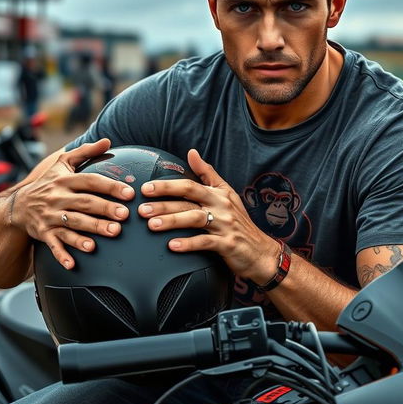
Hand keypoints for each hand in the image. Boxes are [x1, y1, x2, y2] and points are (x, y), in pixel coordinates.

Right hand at [13, 139, 133, 268]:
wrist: (17, 206)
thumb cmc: (49, 182)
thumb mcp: (63, 163)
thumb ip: (86, 151)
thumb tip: (108, 140)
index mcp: (65, 181)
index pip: (90, 181)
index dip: (110, 186)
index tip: (129, 193)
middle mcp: (57, 198)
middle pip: (84, 203)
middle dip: (105, 209)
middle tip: (125, 215)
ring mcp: (49, 217)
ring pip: (73, 224)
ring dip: (91, 229)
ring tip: (111, 233)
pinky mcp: (43, 234)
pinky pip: (54, 245)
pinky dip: (63, 255)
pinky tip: (74, 264)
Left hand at [139, 149, 279, 283]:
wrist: (260, 251)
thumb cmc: (239, 222)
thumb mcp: (226, 194)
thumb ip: (207, 173)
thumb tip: (191, 152)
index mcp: (218, 194)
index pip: (190, 184)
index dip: (167, 185)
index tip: (146, 188)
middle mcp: (221, 206)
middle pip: (189, 199)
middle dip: (164, 202)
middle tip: (142, 207)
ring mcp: (225, 225)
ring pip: (195, 219)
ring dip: (172, 221)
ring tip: (152, 225)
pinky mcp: (227, 244)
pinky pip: (205, 242)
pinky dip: (188, 244)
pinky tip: (172, 246)